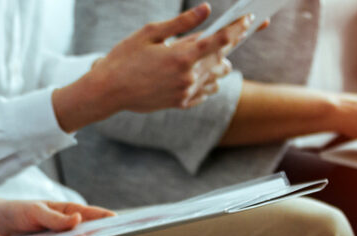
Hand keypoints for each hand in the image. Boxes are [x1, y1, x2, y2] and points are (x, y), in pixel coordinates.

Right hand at [54, 4, 251, 131]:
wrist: (107, 92)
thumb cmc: (124, 58)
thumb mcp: (150, 32)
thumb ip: (182, 23)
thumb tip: (206, 10)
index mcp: (181, 56)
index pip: (220, 40)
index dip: (238, 28)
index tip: (249, 19)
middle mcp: (187, 77)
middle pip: (222, 58)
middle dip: (232, 42)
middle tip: (240, 30)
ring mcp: (185, 93)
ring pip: (217, 77)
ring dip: (220, 63)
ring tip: (217, 54)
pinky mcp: (179, 103)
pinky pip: (205, 92)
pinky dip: (209, 81)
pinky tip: (203, 74)